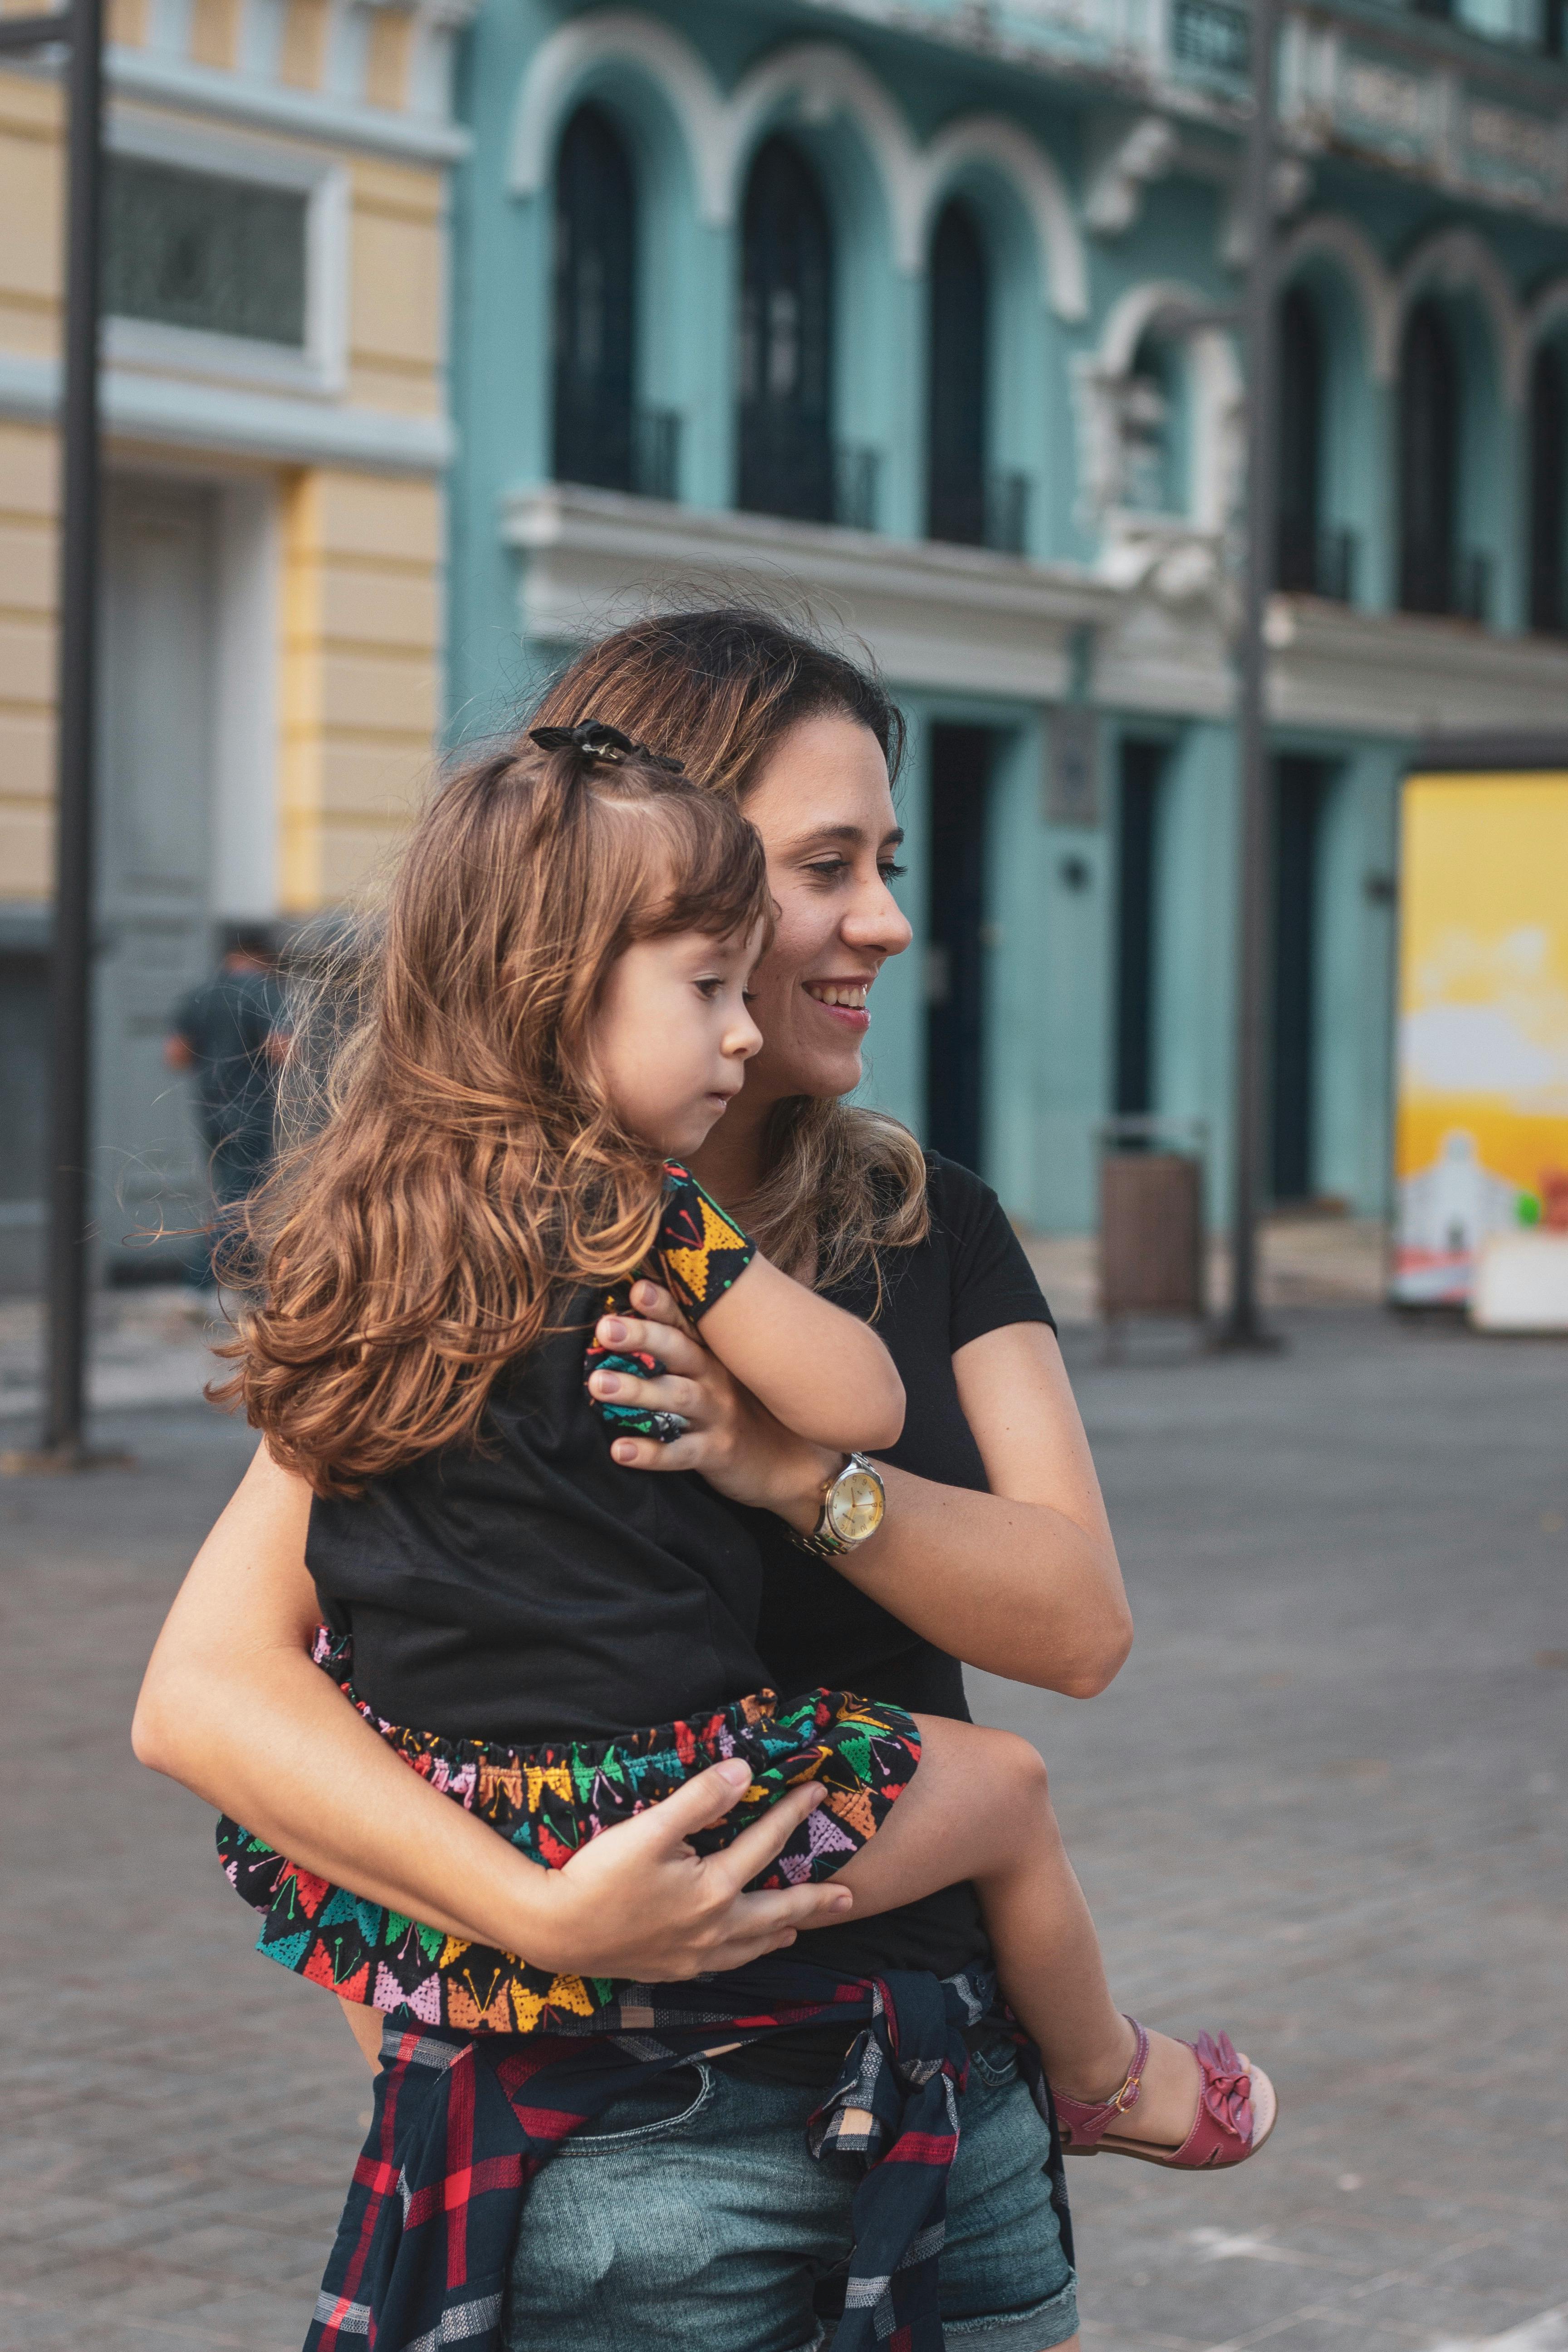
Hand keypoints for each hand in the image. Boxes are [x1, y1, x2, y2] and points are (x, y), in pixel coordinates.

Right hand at [524, 1759, 852, 1978]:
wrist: (554, 1930)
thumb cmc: (598, 1875)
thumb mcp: (650, 1828)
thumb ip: (700, 1798)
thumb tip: (743, 1771)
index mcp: (714, 1891)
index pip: (765, 1844)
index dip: (791, 1813)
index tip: (816, 1791)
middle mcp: (713, 1929)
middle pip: (776, 1912)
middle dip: (815, 1901)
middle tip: (848, 1898)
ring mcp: (693, 1955)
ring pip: (751, 1946)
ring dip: (780, 1933)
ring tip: (800, 1928)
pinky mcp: (670, 1969)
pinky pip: (723, 1963)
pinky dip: (744, 1954)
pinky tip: (739, 1951)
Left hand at [588, 1281, 836, 1533]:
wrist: (793, 1464)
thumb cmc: (748, 1410)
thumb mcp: (725, 1372)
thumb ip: (689, 1346)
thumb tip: (640, 1305)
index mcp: (713, 1355)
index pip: (686, 1322)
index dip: (663, 1304)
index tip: (637, 1287)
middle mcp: (716, 1379)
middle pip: (679, 1352)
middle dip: (643, 1337)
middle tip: (606, 1328)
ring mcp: (717, 1416)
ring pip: (676, 1398)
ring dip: (637, 1390)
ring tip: (598, 1383)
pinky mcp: (717, 1453)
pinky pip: (680, 1453)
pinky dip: (651, 1453)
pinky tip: (620, 1450)